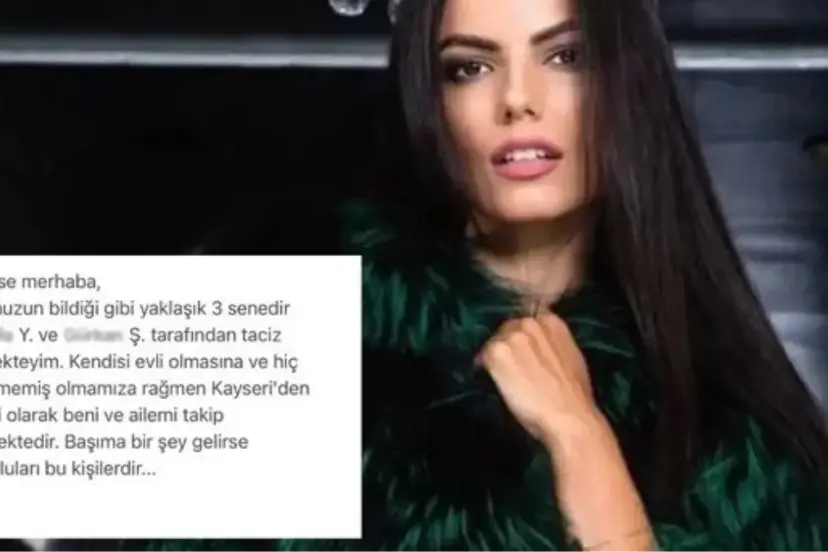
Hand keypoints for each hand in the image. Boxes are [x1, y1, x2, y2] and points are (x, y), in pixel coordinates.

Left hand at [478, 313, 605, 452]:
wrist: (568, 414)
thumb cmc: (574, 394)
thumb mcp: (570, 357)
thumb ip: (552, 345)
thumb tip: (539, 349)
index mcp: (552, 322)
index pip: (527, 321)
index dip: (521, 337)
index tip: (520, 350)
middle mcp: (531, 323)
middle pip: (508, 329)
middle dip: (508, 345)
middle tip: (509, 364)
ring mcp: (513, 336)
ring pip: (495, 342)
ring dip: (496, 356)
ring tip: (500, 374)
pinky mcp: (497, 353)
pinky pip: (484, 356)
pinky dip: (484, 366)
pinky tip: (490, 378)